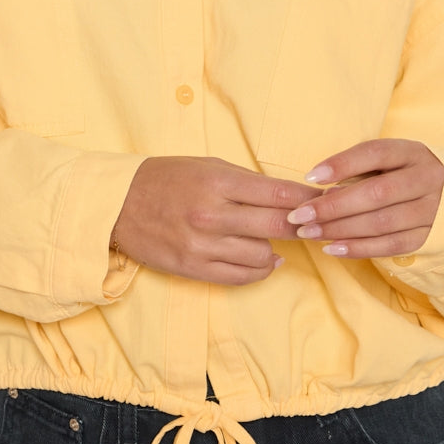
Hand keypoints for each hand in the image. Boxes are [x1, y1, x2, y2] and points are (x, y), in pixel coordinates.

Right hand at [110, 156, 320, 285]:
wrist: (118, 204)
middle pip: (278, 226)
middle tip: (315, 226)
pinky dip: (261, 270)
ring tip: (276, 241)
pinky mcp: (193, 268)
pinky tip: (266, 260)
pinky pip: (241, 277)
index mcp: (217, 180)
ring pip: (263, 256)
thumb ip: (247, 182)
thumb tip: (290, 198)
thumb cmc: (167, 178)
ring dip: (277, 250)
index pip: (279, 194)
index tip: (325, 203)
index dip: (309, 201)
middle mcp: (211, 213)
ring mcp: (202, 244)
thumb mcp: (207, 166)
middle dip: (303, 227)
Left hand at [286, 138, 443, 258]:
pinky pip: (391, 246)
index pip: (375, 153)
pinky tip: (332, 248)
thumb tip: (322, 190)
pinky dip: (359, 249)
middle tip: (300, 216)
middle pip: (377, 193)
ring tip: (309, 233)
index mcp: (412, 152)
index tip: (310, 176)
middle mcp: (427, 179)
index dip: (342, 164)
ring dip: (341, 230)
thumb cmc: (402, 174)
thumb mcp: (387, 161)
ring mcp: (432, 210)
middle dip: (333, 207)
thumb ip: (358, 170)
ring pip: (382, 223)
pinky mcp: (430, 236)